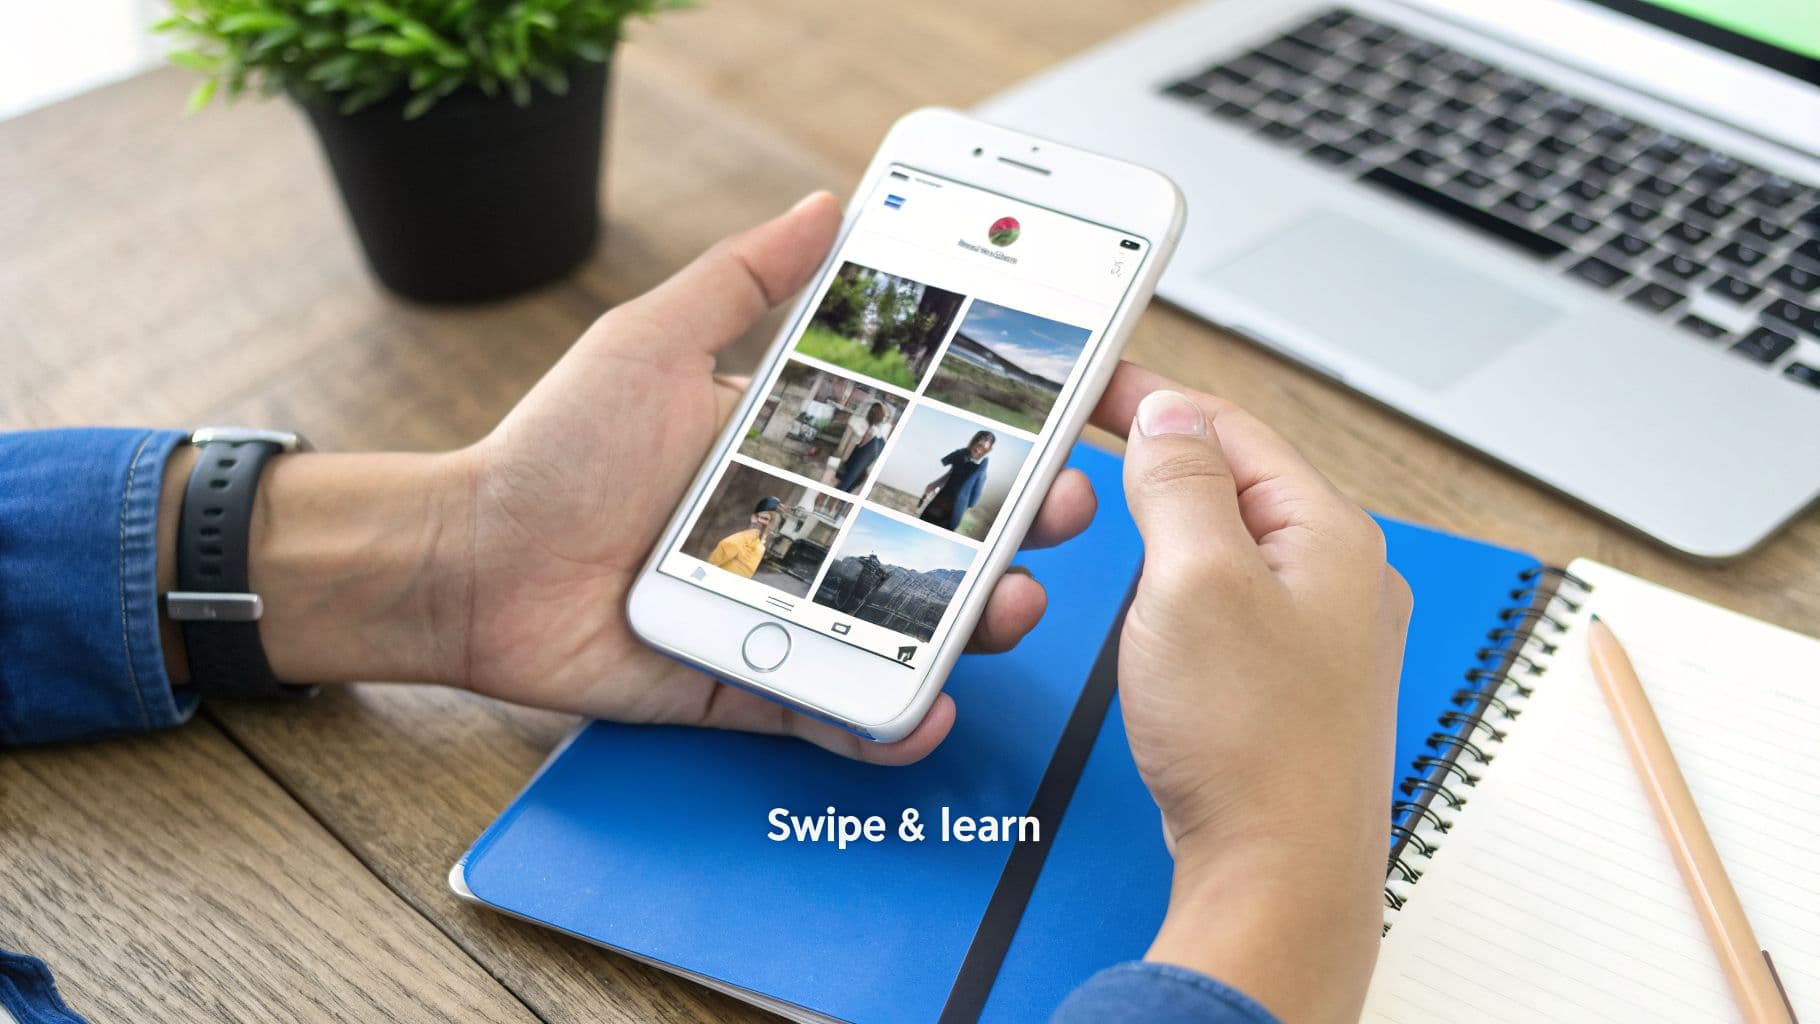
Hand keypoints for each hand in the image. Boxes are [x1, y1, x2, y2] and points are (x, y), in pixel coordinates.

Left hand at [210, 193, 1097, 764]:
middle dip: (1009, 529)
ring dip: (968, 622)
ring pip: (900, 627)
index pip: (910, 445)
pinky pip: (832, 710)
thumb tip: (825, 206)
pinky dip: (883, 718)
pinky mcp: (750, 687)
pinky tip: (925, 707)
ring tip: (1006, 605)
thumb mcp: (652, 345)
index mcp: (793, 454)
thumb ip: (741, 280)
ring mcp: (783, 616)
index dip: (985, 439)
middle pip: (929, 538)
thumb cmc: (552, 451)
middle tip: (1056, 512)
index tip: (1052, 423)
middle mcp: (801, 535)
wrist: (469, 563)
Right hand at [1090, 366, 1411, 1023]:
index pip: (1231, 427)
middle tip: (1088, 440)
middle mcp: (1339, 578)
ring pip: (1233, 542)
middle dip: (1160, 453)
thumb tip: (1168, 415)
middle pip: (1237, 479)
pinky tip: (1154, 600)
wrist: (1278, 873)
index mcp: (1329, 535)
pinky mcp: (1289, 681)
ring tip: (1114, 506)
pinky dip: (1183, 579)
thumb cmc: (1253, 742)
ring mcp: (1319, 633)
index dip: (1154, 398)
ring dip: (1170, 518)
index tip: (1095, 383)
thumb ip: (1182, 482)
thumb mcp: (1196, 579)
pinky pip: (1232, 598)